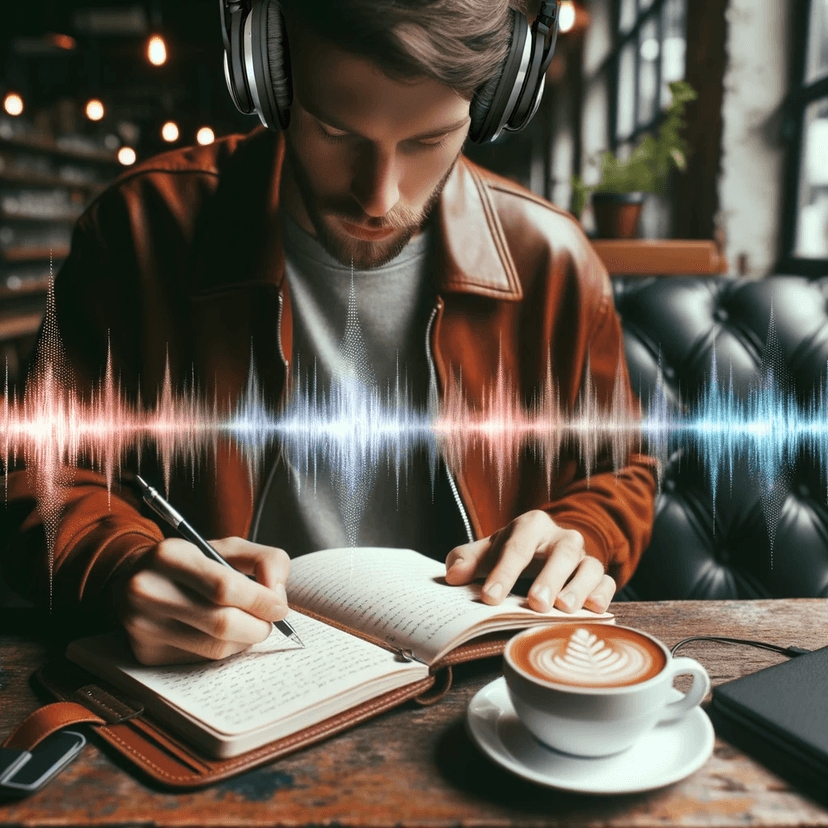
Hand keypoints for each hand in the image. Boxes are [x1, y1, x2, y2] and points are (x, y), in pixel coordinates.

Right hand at [113, 537, 289, 664]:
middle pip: (222, 623)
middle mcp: (148, 591)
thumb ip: (264, 560)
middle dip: (258, 626)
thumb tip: (277, 594)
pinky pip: (201, 661)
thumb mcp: (227, 547)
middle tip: (269, 621)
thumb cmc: (193, 563)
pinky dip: (223, 651)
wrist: (135, 579)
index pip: (225, 587)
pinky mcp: (145, 653)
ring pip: (215, 648)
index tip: (280, 607)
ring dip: (244, 641)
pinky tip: (220, 635)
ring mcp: (142, 626)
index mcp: (170, 556)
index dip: (261, 600)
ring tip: (248, 625)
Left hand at [444, 510, 614, 613]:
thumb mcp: (487, 551)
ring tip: (565, 608)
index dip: (503, 573)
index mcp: (531, 525)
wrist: (544, 548)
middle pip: (561, 552)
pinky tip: (593, 609)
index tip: (489, 597)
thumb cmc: (512, 552)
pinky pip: (607, 581)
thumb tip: (453, 576)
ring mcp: (583, 556)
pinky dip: (603, 594)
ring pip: (590, 566)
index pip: (517, 547)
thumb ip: (466, 559)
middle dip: (549, 577)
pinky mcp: (599, 574)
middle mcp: (561, 537)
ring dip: (579, 587)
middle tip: (536, 603)